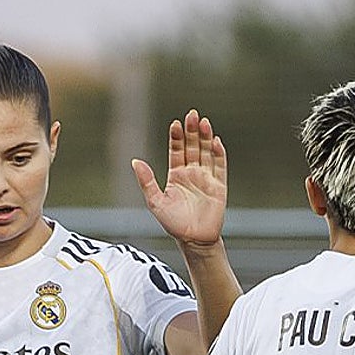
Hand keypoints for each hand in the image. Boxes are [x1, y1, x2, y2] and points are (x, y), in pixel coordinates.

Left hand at [133, 109, 226, 245]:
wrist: (193, 240)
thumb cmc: (173, 224)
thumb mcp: (155, 202)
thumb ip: (146, 181)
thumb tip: (135, 161)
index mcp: (176, 176)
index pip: (176, 151)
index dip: (176, 137)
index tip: (176, 124)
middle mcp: (192, 174)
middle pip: (192, 147)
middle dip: (192, 131)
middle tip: (192, 114)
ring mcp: (206, 178)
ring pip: (206, 152)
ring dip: (205, 137)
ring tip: (203, 122)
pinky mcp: (219, 185)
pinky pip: (220, 166)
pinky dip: (218, 153)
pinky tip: (215, 140)